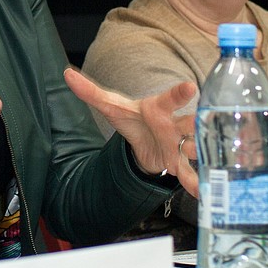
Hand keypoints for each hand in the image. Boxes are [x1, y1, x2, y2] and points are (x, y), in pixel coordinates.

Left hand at [64, 67, 199, 196]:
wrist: (144, 142)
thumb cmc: (133, 119)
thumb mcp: (111, 107)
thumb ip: (91, 92)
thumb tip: (66, 74)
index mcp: (160, 108)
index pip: (171, 98)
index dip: (179, 93)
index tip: (190, 86)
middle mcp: (175, 124)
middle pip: (190, 122)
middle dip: (195, 124)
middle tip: (200, 122)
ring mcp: (179, 144)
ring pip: (194, 147)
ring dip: (197, 152)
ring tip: (200, 156)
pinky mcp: (179, 164)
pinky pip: (189, 174)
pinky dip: (194, 184)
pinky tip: (201, 193)